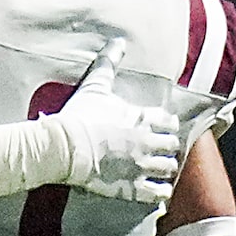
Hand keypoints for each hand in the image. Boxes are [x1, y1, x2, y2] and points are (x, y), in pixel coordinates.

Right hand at [54, 40, 182, 202]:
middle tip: (159, 149)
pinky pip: (159, 193)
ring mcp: (141, 166)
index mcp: (142, 118)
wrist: (63, 146)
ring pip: (169, 168)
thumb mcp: (95, 85)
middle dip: (167, 147)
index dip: (166, 125)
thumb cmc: (78, 115)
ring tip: (157, 169)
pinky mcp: (132, 187)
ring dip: (164, 168)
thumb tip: (118, 42)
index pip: (170, 121)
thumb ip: (109, 63)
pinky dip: (160, 192)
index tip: (160, 128)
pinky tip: (155, 190)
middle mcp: (147, 142)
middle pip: (173, 145)